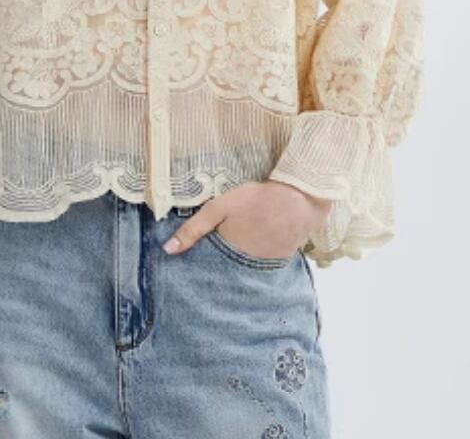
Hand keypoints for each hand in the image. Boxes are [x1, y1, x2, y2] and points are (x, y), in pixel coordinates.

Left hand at [161, 180, 332, 258]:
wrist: (301, 198)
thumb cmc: (257, 199)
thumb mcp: (220, 207)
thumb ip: (194, 228)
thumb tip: (168, 250)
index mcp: (228, 255)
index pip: (208, 269)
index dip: (200, 264)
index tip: (191, 263)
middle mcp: (245, 267)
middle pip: (226, 270)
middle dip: (218, 265)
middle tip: (216, 251)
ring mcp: (264, 266)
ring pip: (244, 268)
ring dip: (238, 261)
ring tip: (235, 246)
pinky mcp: (280, 260)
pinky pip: (262, 264)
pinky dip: (256, 256)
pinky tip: (256, 242)